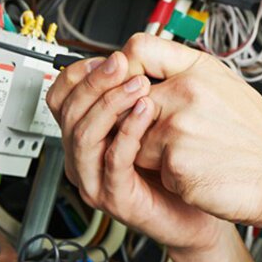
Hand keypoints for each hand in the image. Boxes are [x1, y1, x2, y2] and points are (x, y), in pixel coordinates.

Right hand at [47, 51, 227, 252]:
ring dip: (109, 104)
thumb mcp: (153, 115)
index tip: (108, 57)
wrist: (200, 209)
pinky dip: (127, 132)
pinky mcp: (116, 197)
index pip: (61, 97)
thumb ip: (138, 87)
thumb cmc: (177, 165)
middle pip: (68, 113)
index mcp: (86, 134)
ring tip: (138, 84)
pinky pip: (113, 161)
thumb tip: (129, 53)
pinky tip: (145, 112)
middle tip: (122, 63)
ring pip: (84, 136)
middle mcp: (84, 157)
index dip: (78, 74)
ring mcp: (96, 179)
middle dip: (94, 82)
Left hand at [108, 34, 261, 228]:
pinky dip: (172, 178)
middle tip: (174, 136)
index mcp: (198, 68)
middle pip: (128, 103)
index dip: (125, 68)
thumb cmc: (260, 139)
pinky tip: (201, 173)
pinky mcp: (175, 163)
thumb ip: (183, 75)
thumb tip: (141, 72)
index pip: (139, 48)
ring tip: (196, 155)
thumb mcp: (226, 87)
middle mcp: (186, 92)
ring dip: (157, 155)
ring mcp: (179, 127)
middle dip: (139, 124)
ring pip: (135, 142)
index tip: (130, 87)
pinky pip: (153, 171)